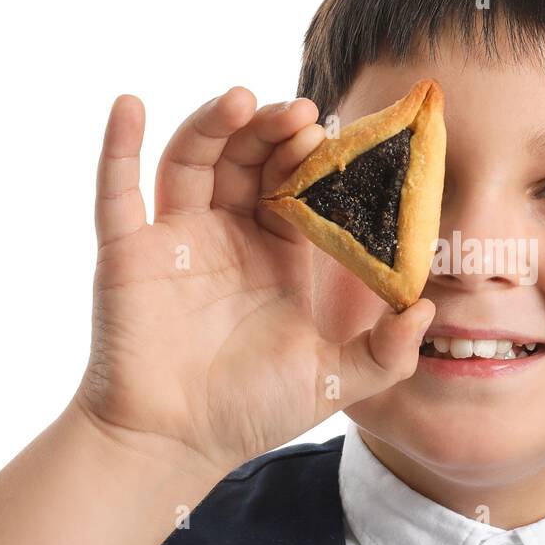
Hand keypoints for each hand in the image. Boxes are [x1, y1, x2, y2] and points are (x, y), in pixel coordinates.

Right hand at [71, 88, 434, 479]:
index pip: (295, 185)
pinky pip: (116, 190)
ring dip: (213, 123)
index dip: (312, 158)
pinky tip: (129, 102)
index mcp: (274, 253)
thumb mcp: (334, 380)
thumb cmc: (249, 411)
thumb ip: (386, 352)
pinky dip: (119, 145)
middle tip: (303, 114)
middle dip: (273, 131)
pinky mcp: (127, 253)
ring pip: (191, 160)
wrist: (175, 445)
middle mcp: (225, 235)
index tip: (336, 134)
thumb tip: (427, 310)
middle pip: (246, 159)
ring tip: (244, 99)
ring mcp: (173, 238)